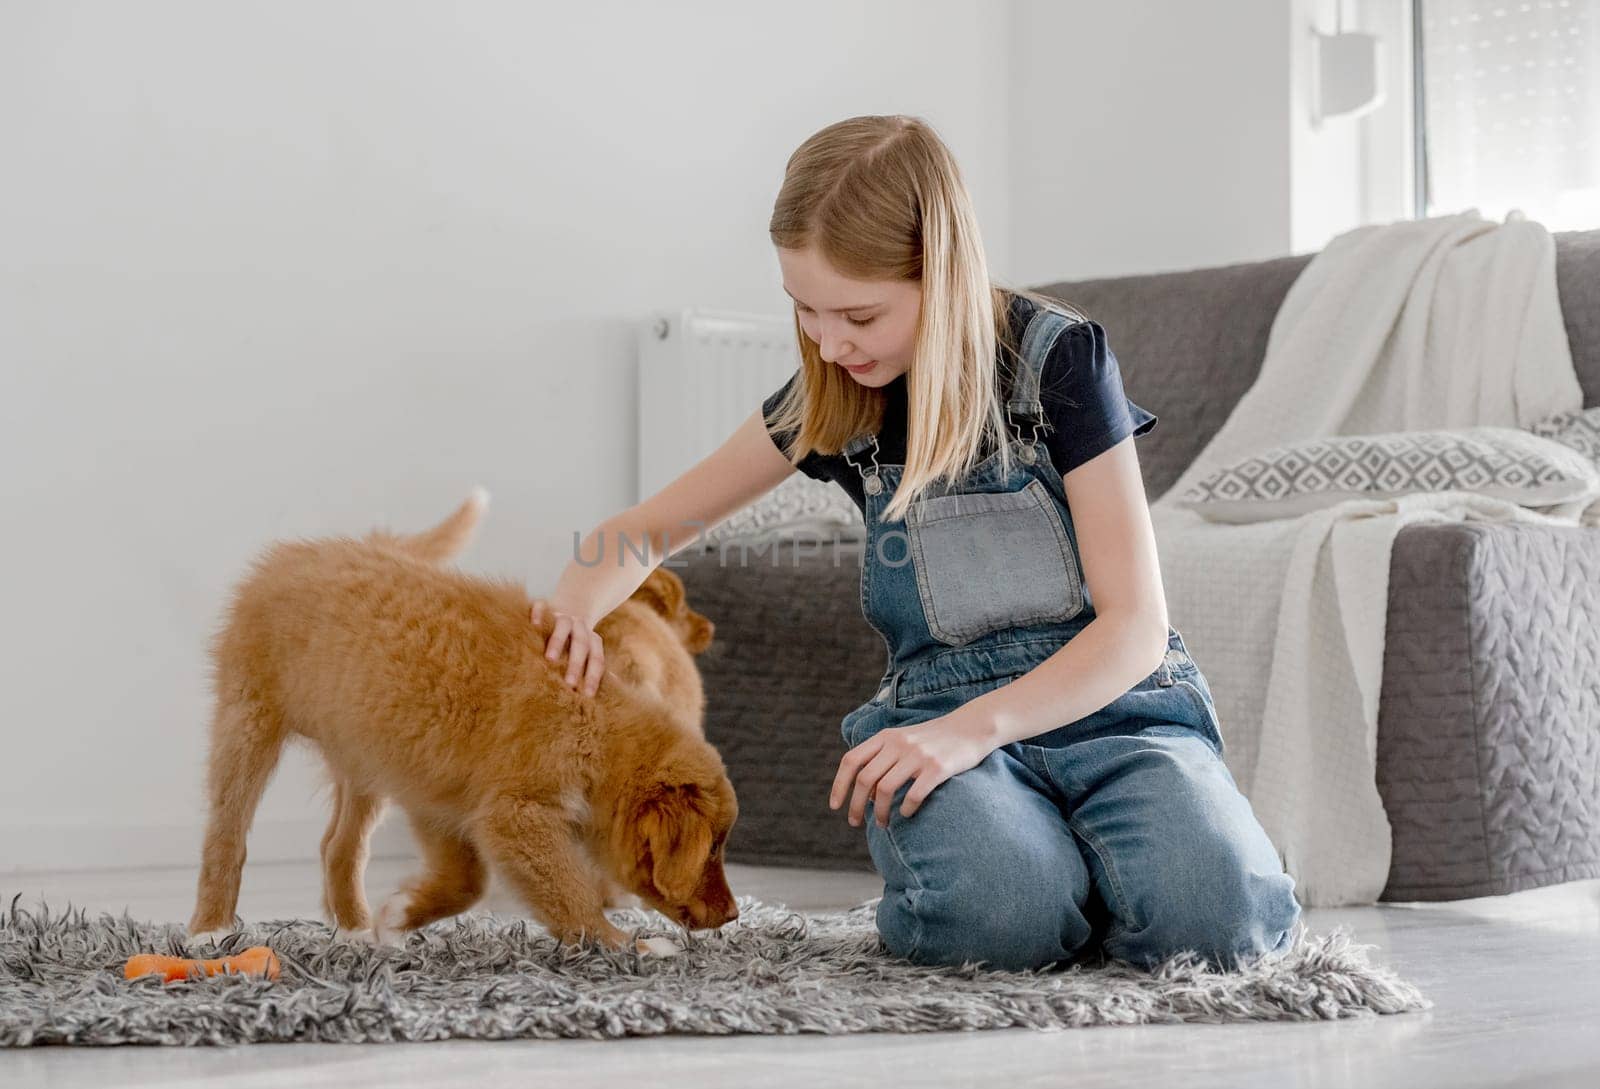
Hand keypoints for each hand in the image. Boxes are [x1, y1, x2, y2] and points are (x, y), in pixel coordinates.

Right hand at [531, 599, 604, 695]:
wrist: (570, 604)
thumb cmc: (576, 638)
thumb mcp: (589, 650)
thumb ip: (596, 665)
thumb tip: (613, 687)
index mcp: (592, 640)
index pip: (596, 659)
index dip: (593, 676)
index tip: (587, 695)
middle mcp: (580, 627)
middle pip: (581, 644)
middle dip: (576, 664)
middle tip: (569, 683)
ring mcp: (562, 615)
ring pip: (563, 626)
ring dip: (558, 641)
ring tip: (549, 659)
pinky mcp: (545, 606)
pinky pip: (542, 607)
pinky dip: (539, 614)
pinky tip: (534, 624)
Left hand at [829, 709, 997, 827]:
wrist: (972, 727)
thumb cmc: (934, 739)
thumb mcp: (903, 739)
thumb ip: (882, 759)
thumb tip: (866, 794)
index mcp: (886, 736)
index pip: (851, 761)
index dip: (839, 785)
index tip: (836, 806)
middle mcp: (898, 744)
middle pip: (864, 779)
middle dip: (855, 806)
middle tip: (855, 823)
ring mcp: (918, 755)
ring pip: (884, 790)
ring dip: (879, 812)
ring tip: (882, 824)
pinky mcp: (938, 768)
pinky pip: (913, 795)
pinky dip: (906, 809)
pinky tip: (907, 814)